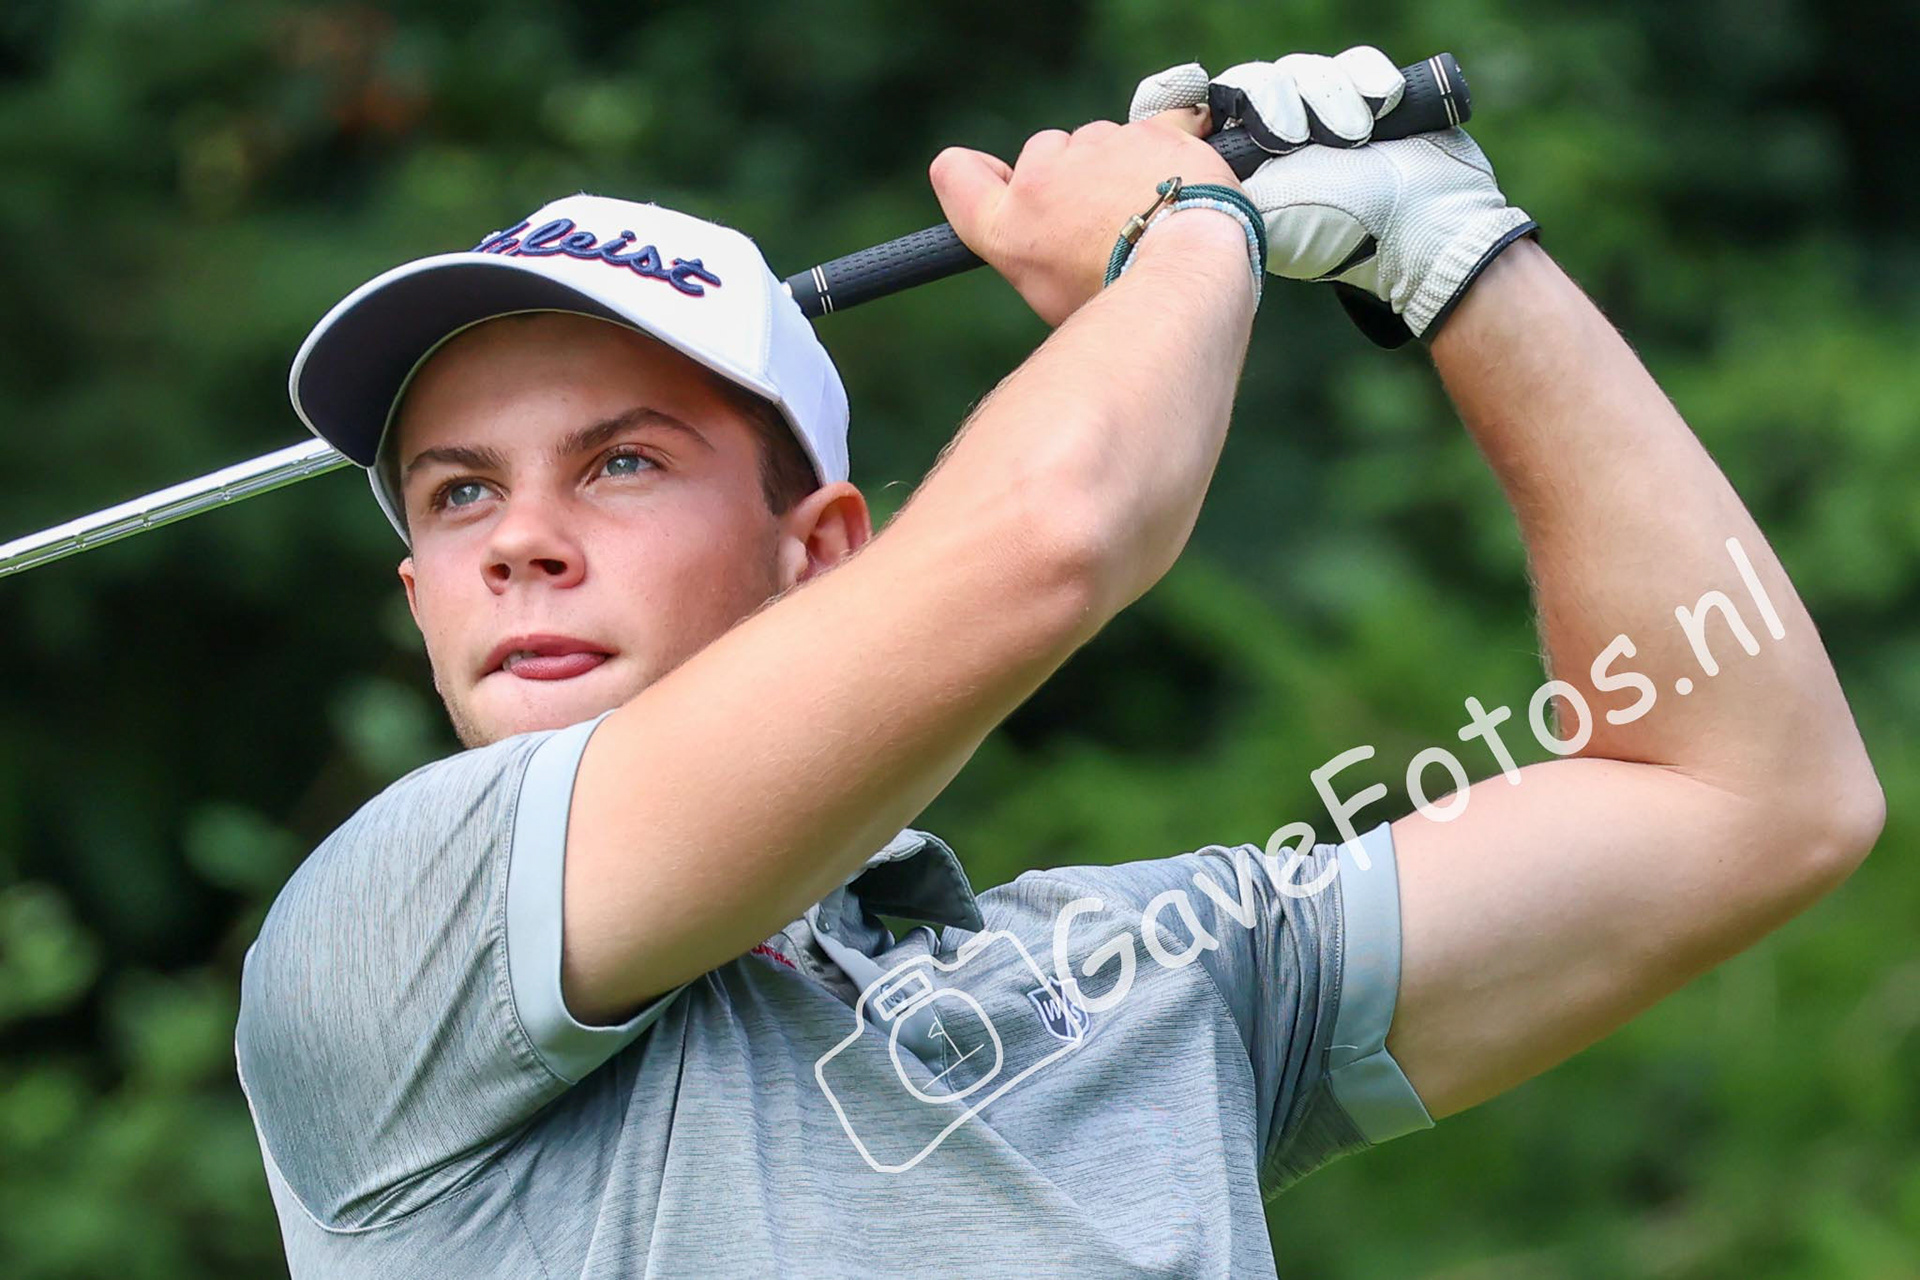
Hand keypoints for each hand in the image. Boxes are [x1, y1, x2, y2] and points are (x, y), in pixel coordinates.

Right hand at [929, 110, 1240, 325]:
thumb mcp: (1053, 298)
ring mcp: (1094, 147)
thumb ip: (1035, 252)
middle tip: (1107, 223)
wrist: (1183, 276)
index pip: (956, 175)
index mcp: (1008, 227)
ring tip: (1151, 217)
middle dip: (1071, 176)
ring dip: (1119, 166)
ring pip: (1099, 142)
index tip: (1002, 181)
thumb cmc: (1120, 301)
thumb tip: (1048, 237)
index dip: (973, 171)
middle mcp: (1040, 178)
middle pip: (1042, 154)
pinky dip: (1166, 153)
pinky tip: (1181, 189)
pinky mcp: (1145, 130)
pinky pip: (1153, 131)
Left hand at [1129, 48, 1536, 341]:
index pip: (1208, 114)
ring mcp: (1328, 116)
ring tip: (1351, 136)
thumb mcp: (1266, 217)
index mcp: (1249, 167)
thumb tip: (1175, 166)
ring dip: (1327, 98)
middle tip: (1290, 138)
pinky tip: (1380, 109)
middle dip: (1273, 103)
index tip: (1195, 93)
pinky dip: (1367, 81)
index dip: (1196, 97)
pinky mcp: (1371, 97)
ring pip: (1303, 71)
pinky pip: (1355, 64)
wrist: (1425, 231)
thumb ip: (1221, 188)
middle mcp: (1283, 138)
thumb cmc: (1342, 232)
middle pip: (1254, 84)